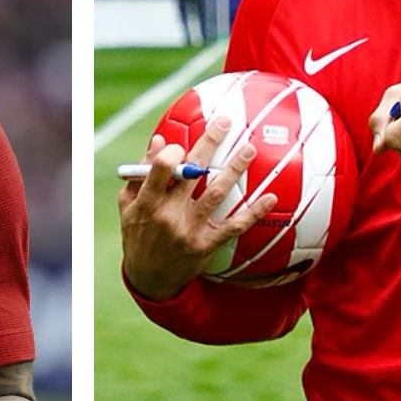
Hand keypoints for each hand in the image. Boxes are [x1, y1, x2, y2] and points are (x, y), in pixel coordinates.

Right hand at [118, 117, 277, 299]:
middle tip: (225, 121)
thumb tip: (159, 141)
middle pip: (192, 173)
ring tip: (249, 148)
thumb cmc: (138, 234)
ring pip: (216, 194)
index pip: (161, 169)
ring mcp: (190, 230)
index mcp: (147, 202)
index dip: (173, 151)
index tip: (183, 141)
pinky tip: (271, 197)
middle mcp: (169, 215)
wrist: (150, 279)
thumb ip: (142, 174)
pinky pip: (234, 226)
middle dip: (209, 143)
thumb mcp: (129, 205)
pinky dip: (254, 212)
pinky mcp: (207, 244)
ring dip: (234, 168)